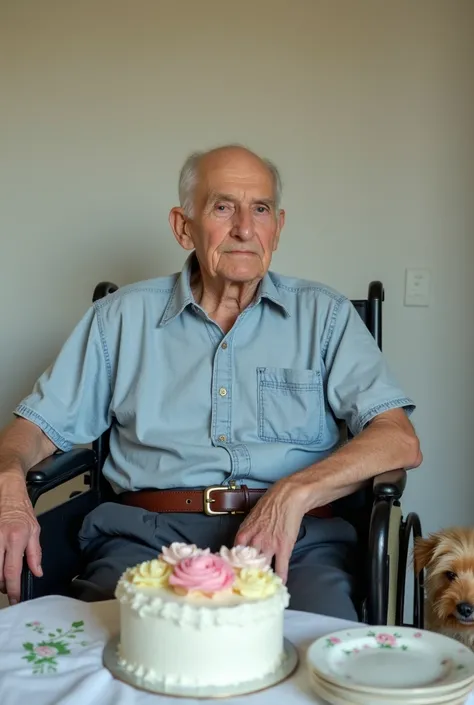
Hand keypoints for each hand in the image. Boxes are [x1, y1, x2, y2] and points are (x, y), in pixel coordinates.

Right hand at [0, 473, 41, 603]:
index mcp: (16, 539)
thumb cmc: (22, 512)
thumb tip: (37, 572)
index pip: (13, 571)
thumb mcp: (35, 531)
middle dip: (3, 586)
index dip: (13, 588)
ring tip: (4, 580)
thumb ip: (35, 554)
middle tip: (9, 589)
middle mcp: (1, 540)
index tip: (16, 598)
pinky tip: (1, 568)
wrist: (8, 495)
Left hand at [234, 479, 305, 583]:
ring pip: (263, 569)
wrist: (287, 496)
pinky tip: (279, 586)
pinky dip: (280, 578)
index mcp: (243, 534)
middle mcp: (254, 542)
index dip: (234, 568)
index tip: (234, 577)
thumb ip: (247, 534)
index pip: (234, 556)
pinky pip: (281, 567)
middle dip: (246, 578)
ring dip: (263, 579)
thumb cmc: (269, 504)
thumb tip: (243, 546)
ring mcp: (269, 546)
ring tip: (262, 589)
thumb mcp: (251, 519)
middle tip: (246, 588)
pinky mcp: (283, 547)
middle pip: (247, 566)